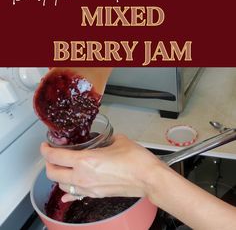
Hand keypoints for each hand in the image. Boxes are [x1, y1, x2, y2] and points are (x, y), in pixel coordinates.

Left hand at [40, 134, 159, 202]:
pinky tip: (68, 192)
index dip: (46, 150)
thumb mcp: (118, 140)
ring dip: (59, 176)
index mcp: (86, 161)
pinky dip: (69, 193)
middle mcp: (83, 177)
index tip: (45, 145)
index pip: (55, 157)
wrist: (149, 178)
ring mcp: (89, 189)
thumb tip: (103, 141)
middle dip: (48, 164)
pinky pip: (75, 196)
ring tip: (63, 167)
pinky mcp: (96, 195)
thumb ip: (105, 140)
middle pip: (53, 174)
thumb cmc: (136, 160)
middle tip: (51, 155)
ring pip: (62, 186)